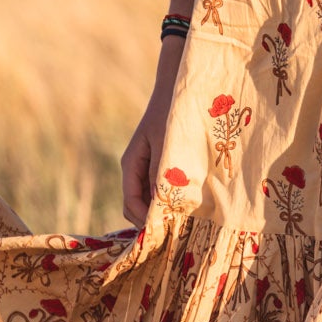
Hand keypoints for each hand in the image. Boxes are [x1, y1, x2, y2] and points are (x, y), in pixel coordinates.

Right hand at [120, 51, 178, 225]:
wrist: (178, 88)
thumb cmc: (172, 113)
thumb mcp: (167, 144)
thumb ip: (163, 173)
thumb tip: (161, 206)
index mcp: (131, 164)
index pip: (131, 204)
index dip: (146, 221)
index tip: (165, 231)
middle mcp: (136, 170)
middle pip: (137, 207)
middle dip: (154, 221)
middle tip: (179, 233)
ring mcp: (147, 168)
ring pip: (150, 201)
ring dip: (164, 212)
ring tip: (186, 221)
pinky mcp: (160, 165)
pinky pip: (161, 191)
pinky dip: (171, 200)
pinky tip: (190, 204)